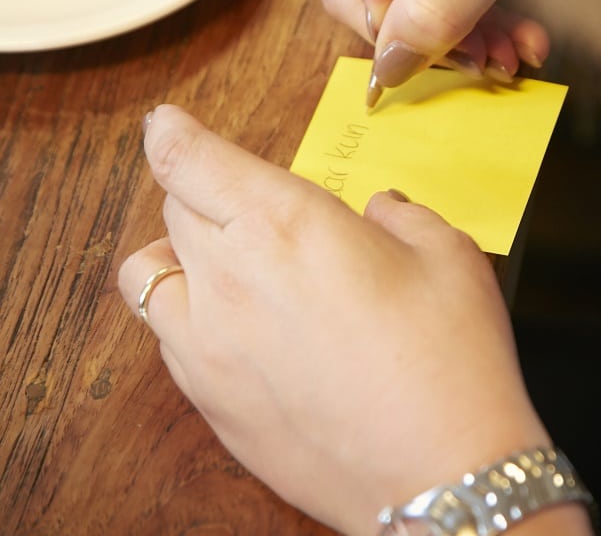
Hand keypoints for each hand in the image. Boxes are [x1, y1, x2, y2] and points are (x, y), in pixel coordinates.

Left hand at [118, 105, 549, 534]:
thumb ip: (402, 215)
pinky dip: (187, 317)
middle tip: (249, 203)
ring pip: (149, 273)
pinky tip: (239, 331)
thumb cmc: (451, 361)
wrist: (440, 477)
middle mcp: (229, 276)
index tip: (166, 124)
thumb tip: (381, 211)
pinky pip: (168, 339)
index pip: (188, 159)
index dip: (169, 133)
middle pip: (172, 207)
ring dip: (180, 253)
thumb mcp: (448, 255)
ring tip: (227, 265)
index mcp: (284, 221)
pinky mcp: (209, 402)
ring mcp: (208, 345)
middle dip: (202, 189)